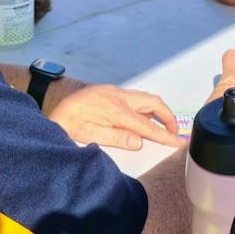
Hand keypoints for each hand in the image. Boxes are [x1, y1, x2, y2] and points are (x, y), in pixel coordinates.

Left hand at [47, 83, 184, 149]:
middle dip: (168, 117)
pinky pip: (137, 97)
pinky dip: (147, 106)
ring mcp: (116, 91)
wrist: (57, 108)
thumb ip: (117, 138)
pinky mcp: (112, 91)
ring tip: (163, 126)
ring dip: (158, 110)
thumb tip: (140, 141)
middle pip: (154, 103)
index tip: (178, 142)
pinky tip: (144, 118)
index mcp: (116, 110)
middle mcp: (120, 97)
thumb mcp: (92, 135)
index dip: (165, 135)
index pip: (147, 125)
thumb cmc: (72, 124)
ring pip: (146, 97)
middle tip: (174, 133)